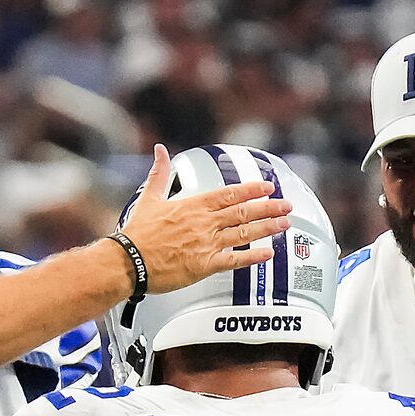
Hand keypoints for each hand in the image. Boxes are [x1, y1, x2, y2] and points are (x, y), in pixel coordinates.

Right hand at [118, 144, 294, 294]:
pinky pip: (235, 260)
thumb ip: (159, 173)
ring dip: (267, 228)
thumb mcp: (149, 198)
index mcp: (194, 205)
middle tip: (286, 205)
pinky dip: (253, 256)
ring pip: (244, 233)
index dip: (252, 190)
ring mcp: (206, 243)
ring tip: (285, 225)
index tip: (268, 187)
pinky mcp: (204, 265)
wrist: (128, 261)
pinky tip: (268, 254)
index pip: (230, 194)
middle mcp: (204, 222)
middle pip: (244, 211)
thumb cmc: (136, 234)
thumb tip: (160, 150)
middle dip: (269, 207)